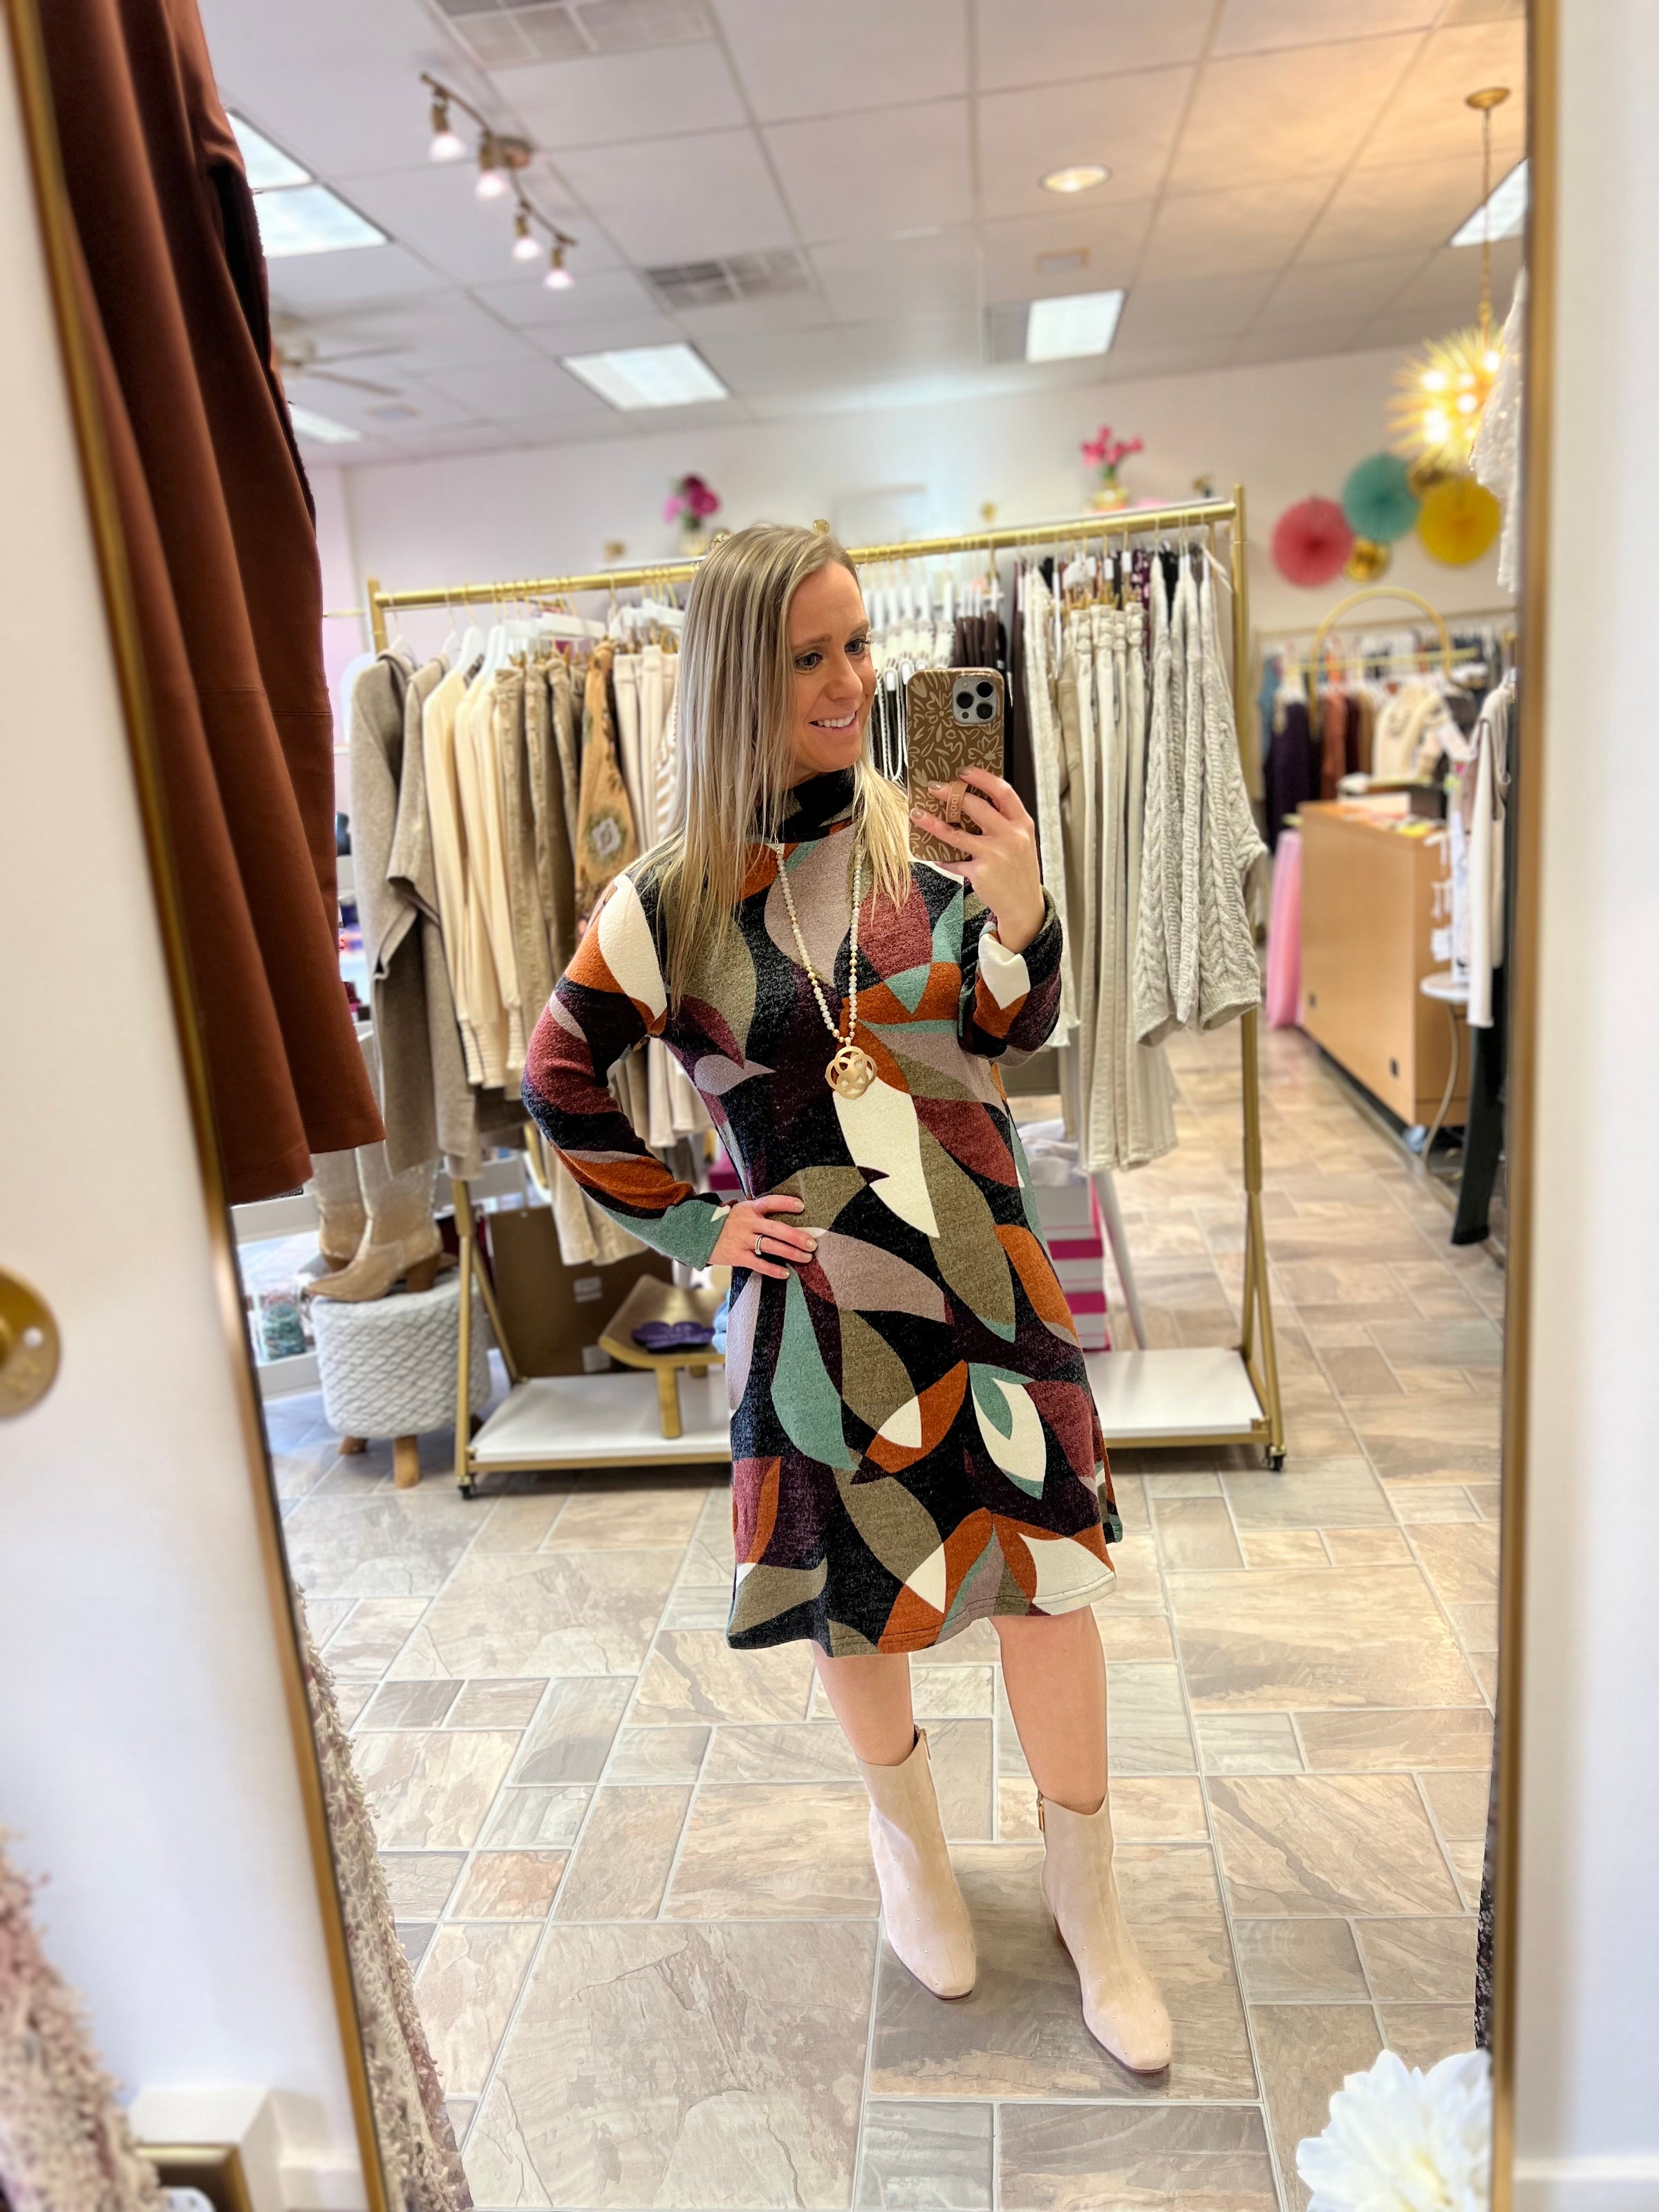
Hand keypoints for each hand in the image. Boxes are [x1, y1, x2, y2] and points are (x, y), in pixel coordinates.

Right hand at [711, 1193, 818, 1280]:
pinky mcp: (738, 1256)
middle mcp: (748, 1223)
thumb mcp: (741, 1211)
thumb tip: (786, 1214)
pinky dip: (773, 1270)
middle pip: (777, 1229)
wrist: (698, 1234)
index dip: (786, 1203)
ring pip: (771, 1247)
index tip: (802, 1206)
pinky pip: (759, 1264)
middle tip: (812, 1244)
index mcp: (749, 1209)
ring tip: (806, 1258)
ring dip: (791, 1253)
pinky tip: (785, 1273)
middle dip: (797, 1236)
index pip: (770, 1202)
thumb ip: (759, 1212)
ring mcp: (743, 1240)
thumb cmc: (726, 1223)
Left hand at [910, 766, 1045, 950]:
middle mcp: (1010, 836)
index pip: (1003, 792)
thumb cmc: (1020, 871)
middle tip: (934, 787)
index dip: (982, 778)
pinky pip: (953, 860)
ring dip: (932, 822)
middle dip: (951, 793)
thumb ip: (1005, 822)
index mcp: (1022, 824)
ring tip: (917, 814)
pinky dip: (942, 857)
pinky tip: (932, 853)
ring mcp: (994, 854)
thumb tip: (973, 803)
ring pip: (955, 833)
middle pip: (976, 806)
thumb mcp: (1022, 841)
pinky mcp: (979, 872)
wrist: (1024, 906)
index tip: (964, 771)